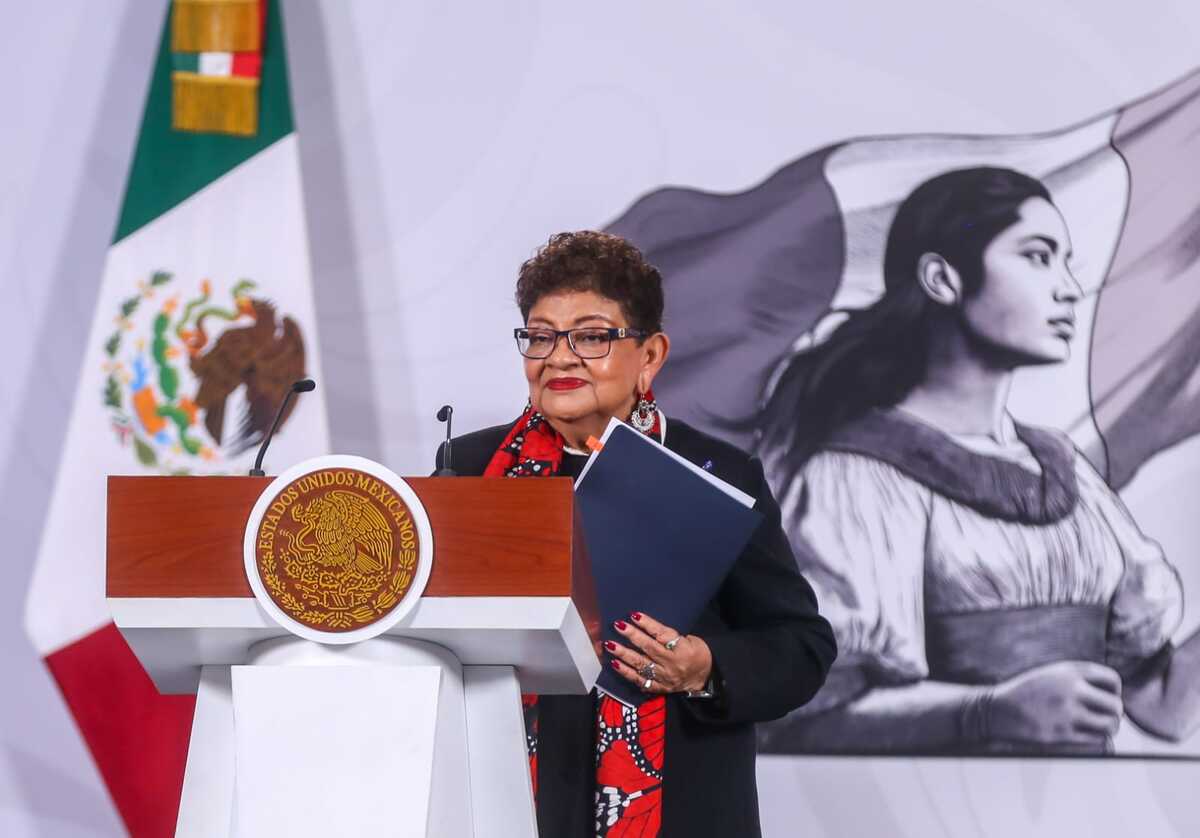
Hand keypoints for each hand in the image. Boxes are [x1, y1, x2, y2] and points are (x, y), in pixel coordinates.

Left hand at [605, 611, 712, 694]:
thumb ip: (669, 635)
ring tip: (610, 645)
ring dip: (624, 654)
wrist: (704, 678)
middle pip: (649, 648)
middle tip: (618, 625)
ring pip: (641, 664)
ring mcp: (664, 677)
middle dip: (632, 636)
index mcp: (682, 649)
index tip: (633, 615)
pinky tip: (614, 664)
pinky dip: (626, 672)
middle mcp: (672, 663)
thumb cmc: (696, 653)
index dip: (648, 624)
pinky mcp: (658, 687)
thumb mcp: (690, 639)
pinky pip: (640, 680)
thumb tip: (645, 625)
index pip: (662, 634)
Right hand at [989, 660, 1122, 745]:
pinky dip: (1097, 741)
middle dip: (1114, 713)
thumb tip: (1113, 694)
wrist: (996, 710)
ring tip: (1099, 728)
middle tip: (1105, 717)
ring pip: (1110, 725)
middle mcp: (1070, 689)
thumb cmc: (1027, 692)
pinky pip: (1096, 741)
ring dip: (1108, 729)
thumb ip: (1079, 678)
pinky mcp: (1061, 734)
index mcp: (1069, 671)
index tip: (1106, 698)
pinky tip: (1087, 736)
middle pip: (1115, 705)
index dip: (1115, 691)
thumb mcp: (1051, 674)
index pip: (1112, 680)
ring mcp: (1066, 713)